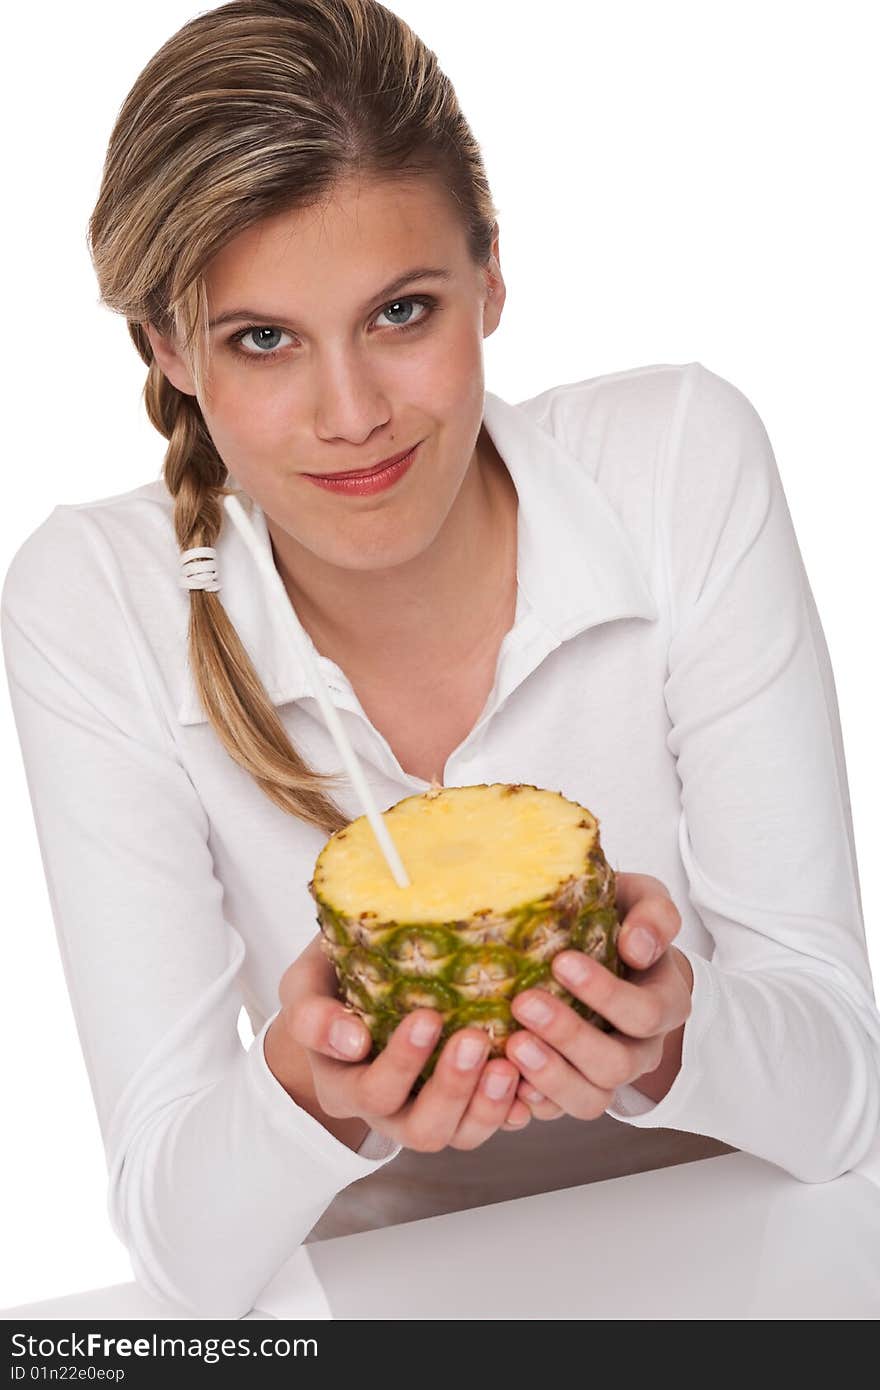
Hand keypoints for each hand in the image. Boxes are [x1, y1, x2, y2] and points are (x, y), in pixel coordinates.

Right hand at [269, 934, 533, 1152]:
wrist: (350, 991)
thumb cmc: (330, 983)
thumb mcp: (304, 987)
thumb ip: (313, 1013)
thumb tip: (350, 1039)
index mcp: (343, 1085)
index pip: (372, 1090)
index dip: (401, 1064)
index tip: (428, 1018)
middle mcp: (386, 1112)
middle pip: (422, 1129)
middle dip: (452, 1087)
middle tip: (476, 1038)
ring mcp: (427, 1112)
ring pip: (461, 1135)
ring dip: (488, 1104)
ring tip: (510, 1063)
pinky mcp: (464, 1106)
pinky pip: (492, 1122)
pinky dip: (514, 1107)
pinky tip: (531, 1080)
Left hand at [503, 873, 694, 1120]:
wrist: (606, 952)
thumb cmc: (621, 923)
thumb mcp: (643, 902)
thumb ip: (653, 914)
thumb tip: (637, 946)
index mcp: (664, 1005)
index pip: (645, 1012)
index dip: (606, 993)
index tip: (562, 960)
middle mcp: (640, 1049)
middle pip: (616, 1065)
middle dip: (568, 1036)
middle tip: (523, 1003)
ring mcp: (605, 1076)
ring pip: (590, 1100)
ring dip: (549, 1076)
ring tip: (511, 1045)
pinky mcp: (570, 1090)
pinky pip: (554, 1111)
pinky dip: (527, 1102)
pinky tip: (500, 1077)